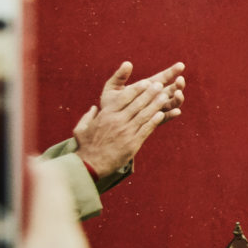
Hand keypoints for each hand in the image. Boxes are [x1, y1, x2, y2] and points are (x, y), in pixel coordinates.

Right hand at [73, 61, 184, 180]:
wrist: (91, 165)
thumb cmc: (86, 146)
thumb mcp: (81, 128)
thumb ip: (88, 116)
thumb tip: (93, 108)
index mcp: (106, 115)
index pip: (124, 98)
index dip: (136, 89)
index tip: (146, 82)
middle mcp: (117, 121)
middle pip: (137, 104)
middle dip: (149, 93)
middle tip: (159, 84)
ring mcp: (126, 132)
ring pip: (144, 115)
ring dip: (156, 104)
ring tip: (165, 96)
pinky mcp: (133, 143)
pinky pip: (146, 129)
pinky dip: (155, 121)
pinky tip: (162, 114)